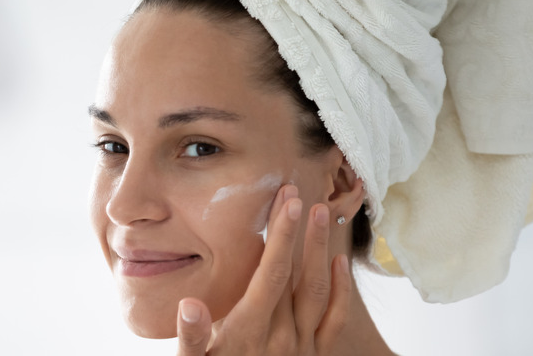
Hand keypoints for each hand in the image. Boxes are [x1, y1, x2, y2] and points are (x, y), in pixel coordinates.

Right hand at [175, 184, 351, 354]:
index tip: (286, 201)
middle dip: (298, 230)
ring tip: (322, 213)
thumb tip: (190, 305)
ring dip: (320, 249)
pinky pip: (336, 321)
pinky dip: (342, 291)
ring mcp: (302, 347)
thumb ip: (191, 340)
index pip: (271, 272)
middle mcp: (281, 336)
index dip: (280, 235)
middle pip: (295, 272)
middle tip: (300, 192)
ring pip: (319, 290)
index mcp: (249, 332)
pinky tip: (341, 263)